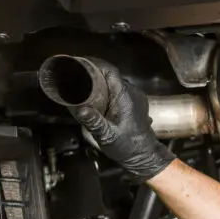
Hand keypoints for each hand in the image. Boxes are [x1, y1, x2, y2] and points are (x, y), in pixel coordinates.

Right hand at [68, 59, 175, 180]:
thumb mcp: (106, 135)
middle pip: (110, 74)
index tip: (79, 62)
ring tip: (82, 84)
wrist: (144, 156)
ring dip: (99, 81)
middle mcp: (132, 93)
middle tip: (75, 74)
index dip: (94, 63)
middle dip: (92, 72)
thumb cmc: (128, 147)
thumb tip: (79, 109)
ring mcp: (135, 97)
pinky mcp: (135, 103)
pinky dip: (106, 89)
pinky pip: (118, 89)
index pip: (109, 70)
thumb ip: (93, 122)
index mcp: (125, 96)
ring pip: (114, 82)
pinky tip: (96, 95)